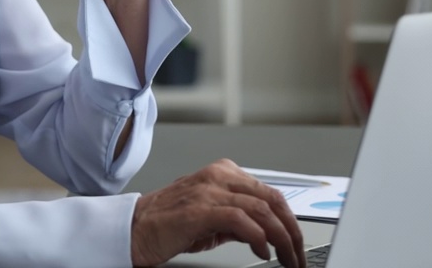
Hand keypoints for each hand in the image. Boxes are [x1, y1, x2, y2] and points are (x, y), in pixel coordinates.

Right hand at [130, 160, 304, 267]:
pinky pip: (241, 220)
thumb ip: (237, 219)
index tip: (297, 241)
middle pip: (272, 198)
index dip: (290, 219)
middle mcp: (218, 176)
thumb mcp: (210, 217)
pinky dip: (258, 238)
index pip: (269, 192)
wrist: (134, 229)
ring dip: (281, 238)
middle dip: (292, 230)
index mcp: (222, 173)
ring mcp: (209, 191)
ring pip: (261, 209)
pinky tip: (262, 253)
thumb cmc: (166, 223)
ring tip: (285, 258)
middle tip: (298, 254)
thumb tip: (264, 232)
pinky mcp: (199, 209)